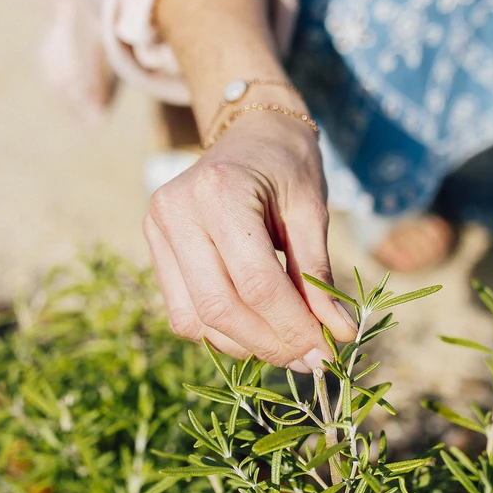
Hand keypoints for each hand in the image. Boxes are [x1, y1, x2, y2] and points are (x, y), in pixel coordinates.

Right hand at [143, 111, 358, 371]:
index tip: (329, 352)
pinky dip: (222, 333)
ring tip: (291, 349)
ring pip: (196, 319)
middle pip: (220, 307)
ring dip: (246, 346)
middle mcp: (176, 211)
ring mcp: (157, 230)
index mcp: (218, 192)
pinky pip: (184, 313)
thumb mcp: (312, 212)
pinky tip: (258, 331)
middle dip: (270, 344)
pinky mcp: (155, 248)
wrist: (249, 131)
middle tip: (313, 361)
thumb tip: (338, 335)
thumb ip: (319, 274)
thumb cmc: (288, 165)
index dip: (293, 326)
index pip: (256, 282)